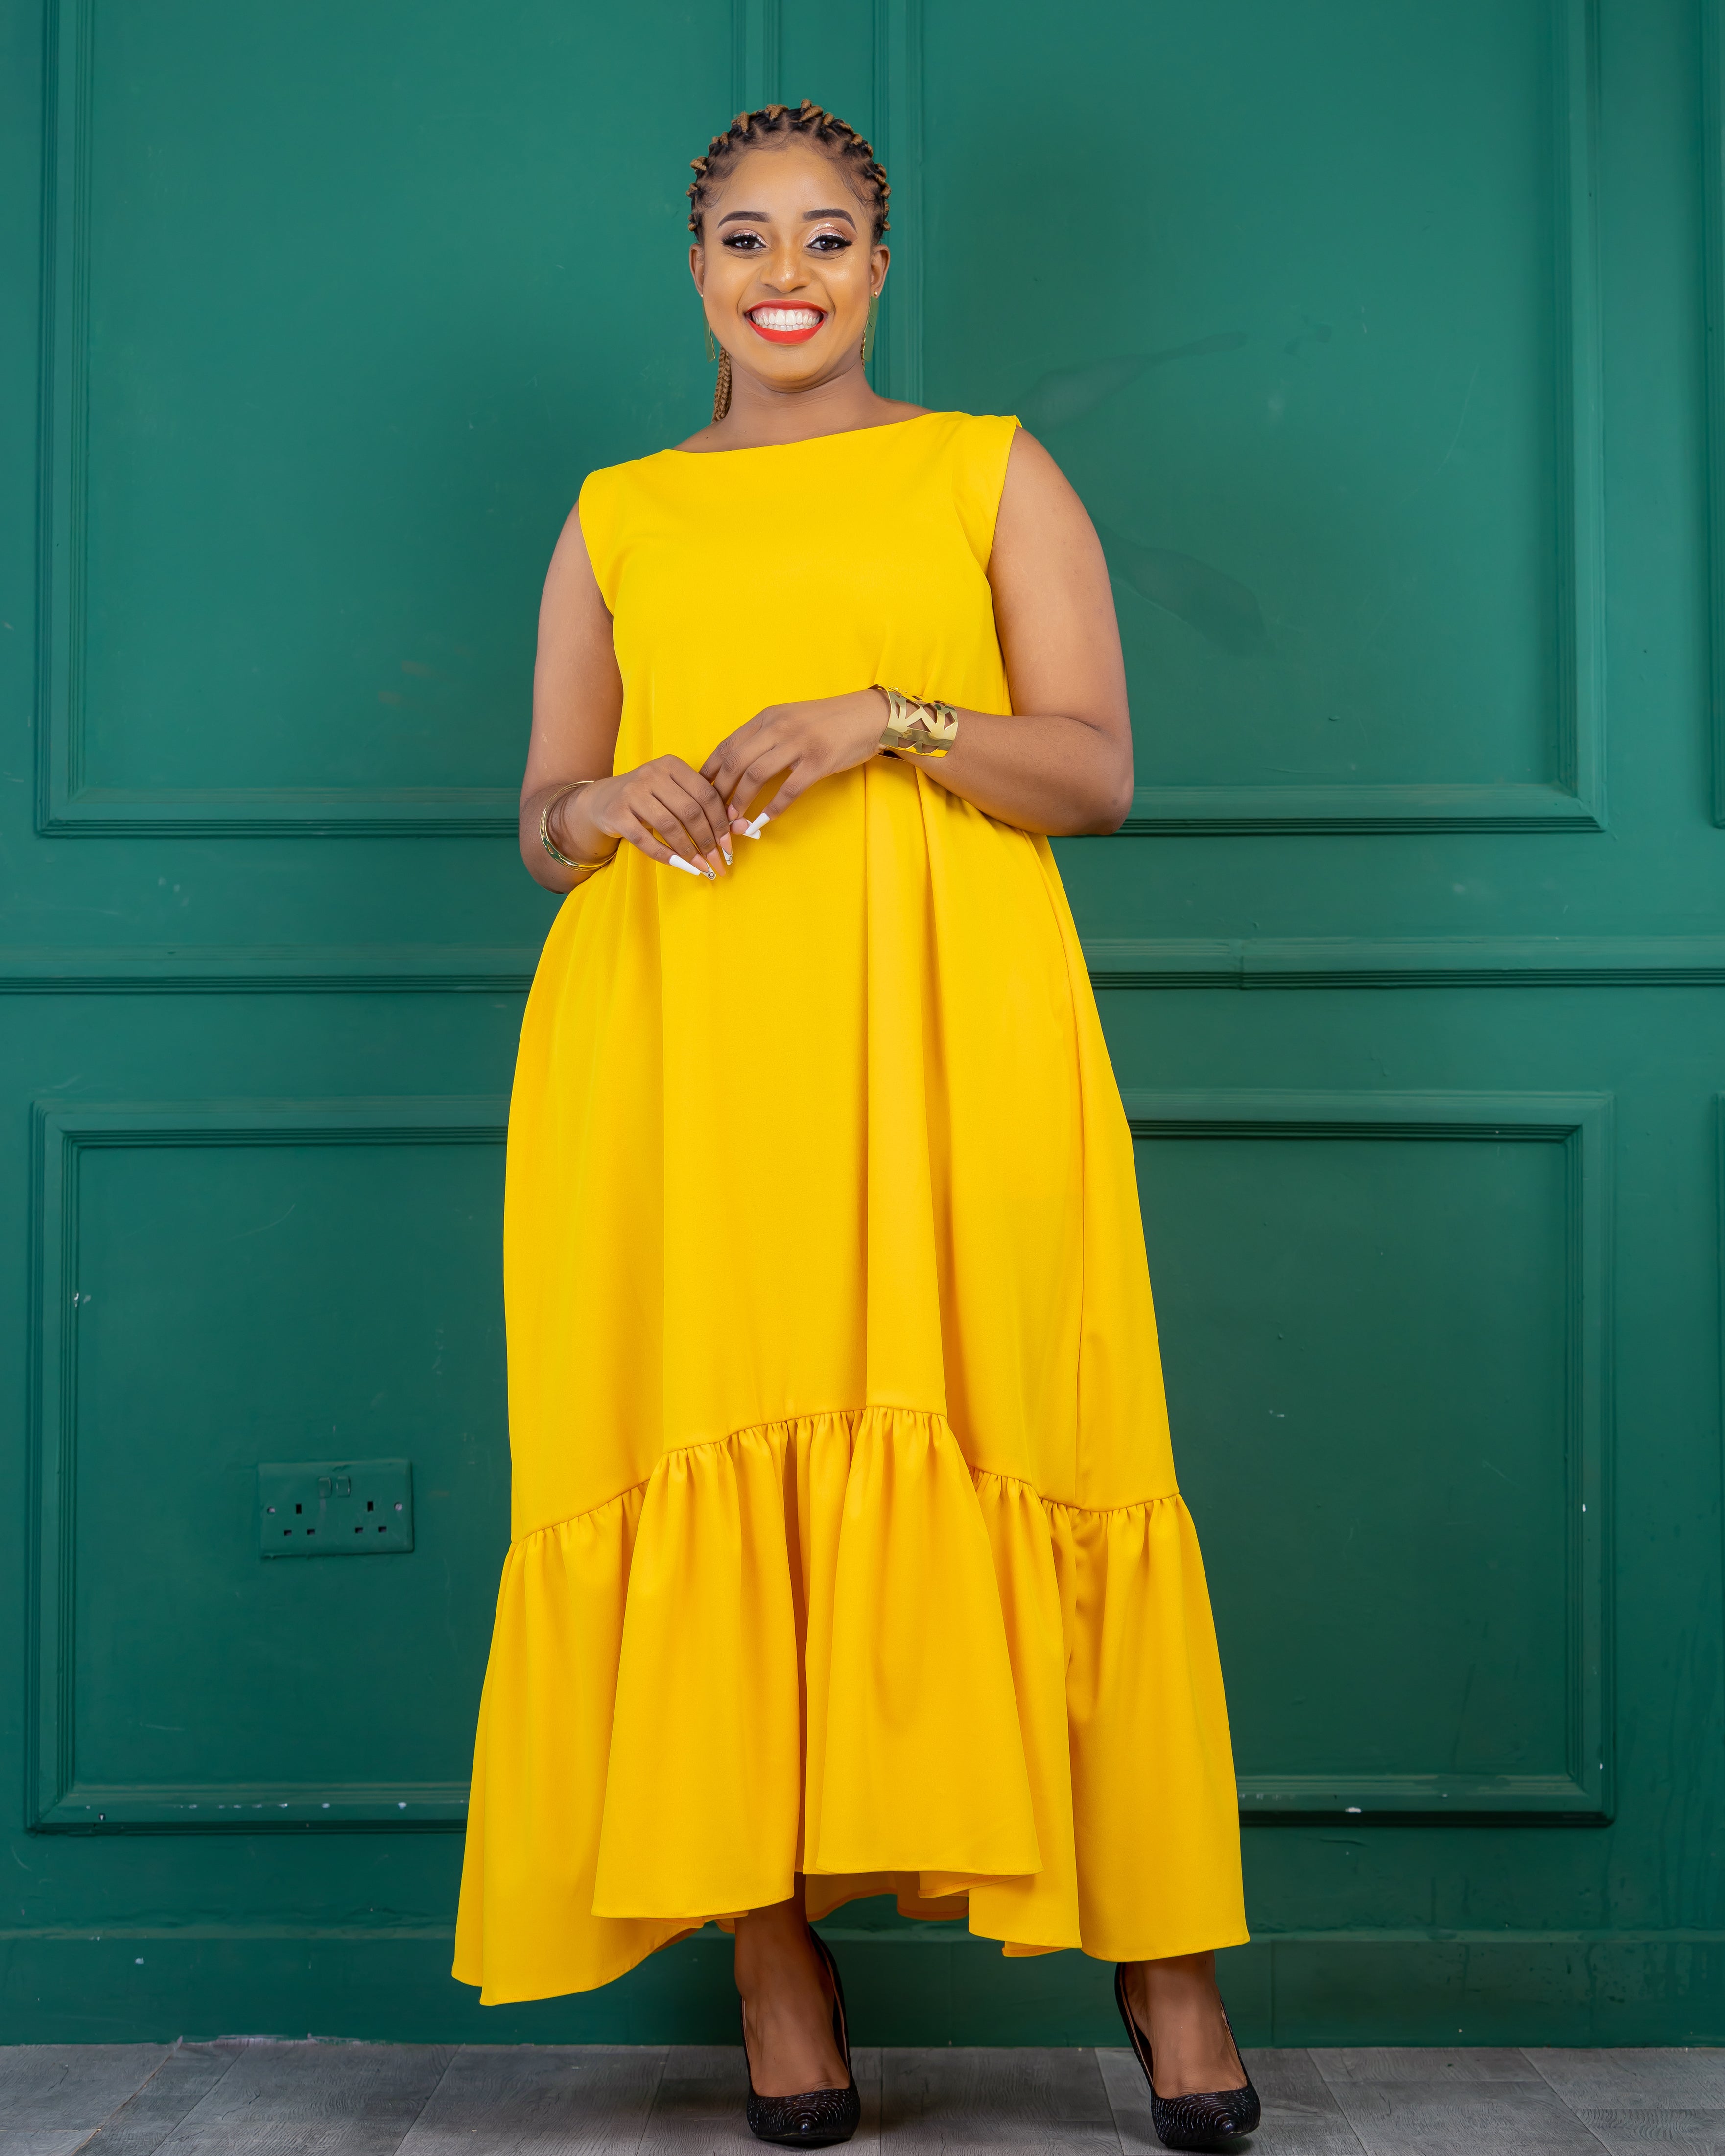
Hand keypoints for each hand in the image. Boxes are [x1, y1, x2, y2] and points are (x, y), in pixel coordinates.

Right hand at [558, 756, 734, 878]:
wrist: (602, 801)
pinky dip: (666, 856)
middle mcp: (651, 773)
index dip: (721, 822)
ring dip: (690, 851)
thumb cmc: (650, 799)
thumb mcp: (676, 796)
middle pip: (690, 811)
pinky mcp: (616, 812)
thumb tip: (745, 828)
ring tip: (703, 867)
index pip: (706, 794)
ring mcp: (631, 792)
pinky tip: (682, 866)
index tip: (729, 845)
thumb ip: (707, 808)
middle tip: (718, 861)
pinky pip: (645, 839)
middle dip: (708, 840)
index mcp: (672, 765)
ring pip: (669, 826)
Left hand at [700, 690, 885, 831]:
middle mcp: (778, 728)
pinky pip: (788, 790)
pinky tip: (762, 823)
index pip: (727, 746)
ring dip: (740, 803)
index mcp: (767, 718)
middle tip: (714, 815)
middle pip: (735, 762)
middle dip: (720, 793)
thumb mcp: (790, 719)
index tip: (700, 793)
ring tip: (733, 822)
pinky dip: (771, 810)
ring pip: (755, 776)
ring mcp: (798, 744)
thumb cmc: (828, 722)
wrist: (868, 716)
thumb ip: (765, 737)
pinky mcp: (818, 761)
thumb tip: (738, 765)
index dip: (709, 772)